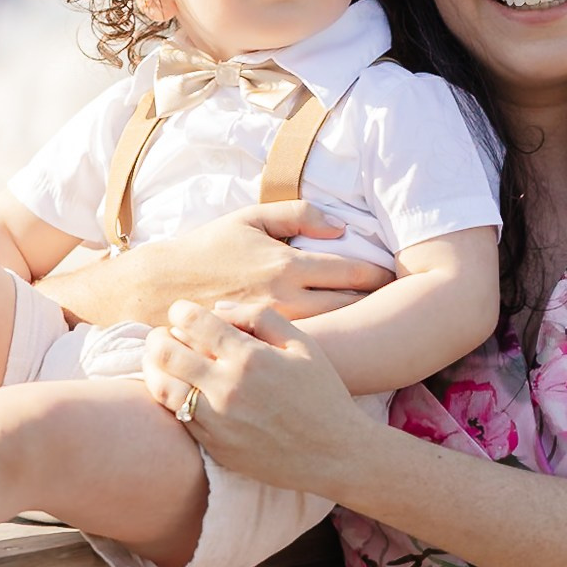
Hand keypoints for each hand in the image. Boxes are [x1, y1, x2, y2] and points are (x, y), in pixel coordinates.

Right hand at [46, 202, 393, 325]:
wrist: (156, 290)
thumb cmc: (206, 248)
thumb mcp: (249, 218)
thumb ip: (297, 214)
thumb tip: (341, 226)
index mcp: (287, 264)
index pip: (351, 274)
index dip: (380, 278)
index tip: (398, 278)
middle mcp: (285, 299)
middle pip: (351, 309)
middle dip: (381, 308)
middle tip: (410, 308)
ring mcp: (273, 329)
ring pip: (334, 334)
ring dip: (363, 332)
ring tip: (390, 335)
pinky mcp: (259, 351)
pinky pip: (304, 352)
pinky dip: (331, 349)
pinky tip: (348, 352)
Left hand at [140, 299, 377, 497]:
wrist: (335, 453)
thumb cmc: (323, 393)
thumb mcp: (303, 345)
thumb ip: (261, 317)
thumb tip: (219, 309)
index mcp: (251, 358)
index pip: (195, 323)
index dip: (181, 311)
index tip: (180, 311)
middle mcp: (228, 388)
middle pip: (167, 352)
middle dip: (159, 337)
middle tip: (163, 334)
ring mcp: (217, 420)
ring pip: (162, 386)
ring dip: (154, 367)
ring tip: (160, 360)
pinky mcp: (214, 445)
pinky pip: (178, 416)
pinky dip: (170, 397)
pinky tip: (177, 388)